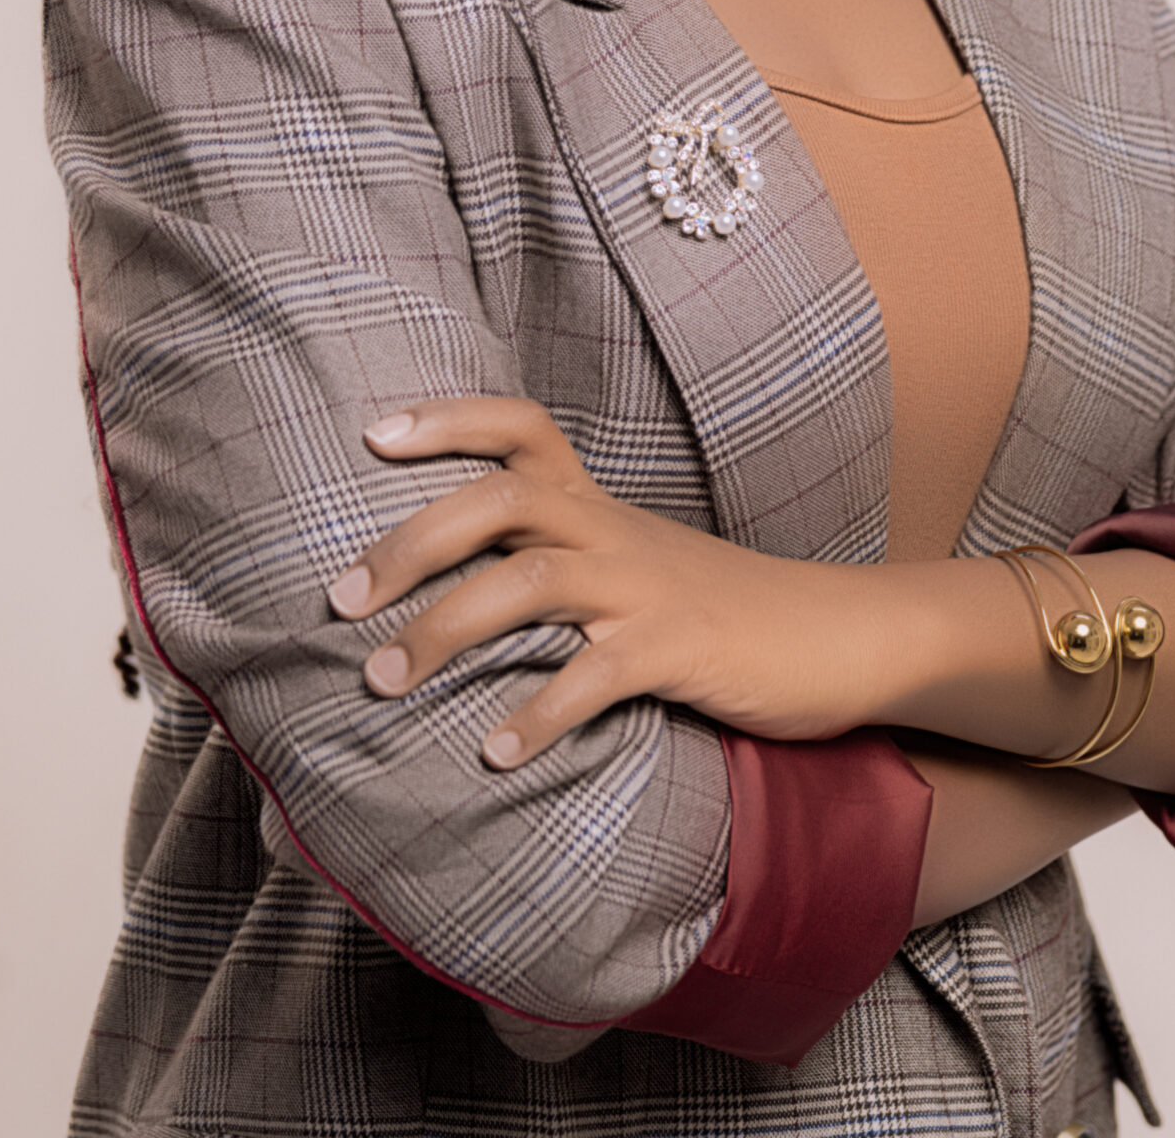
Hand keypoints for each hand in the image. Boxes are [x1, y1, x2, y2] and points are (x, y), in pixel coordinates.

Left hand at [326, 395, 904, 768]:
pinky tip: (494, 754)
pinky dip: (538, 712)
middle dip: (410, 543)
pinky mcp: (680, 649)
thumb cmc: (716, 610)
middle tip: (338, 599)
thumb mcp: (631, 568)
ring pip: (532, 580)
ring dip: (445, 629)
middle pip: (501, 500)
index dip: (448, 419)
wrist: (836, 634)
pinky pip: (597, 675)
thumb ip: (555, 568)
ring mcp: (646, 588)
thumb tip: (447, 600)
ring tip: (381, 682)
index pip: (520, 428)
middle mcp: (613, 532)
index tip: (371, 433)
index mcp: (598, 506)